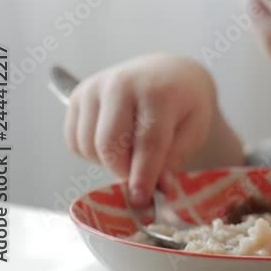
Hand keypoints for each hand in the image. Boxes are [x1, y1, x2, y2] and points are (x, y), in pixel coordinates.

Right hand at [63, 54, 218, 206]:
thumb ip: (176, 157)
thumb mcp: (195, 127)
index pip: (147, 141)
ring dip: (108, 162)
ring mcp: (95, 88)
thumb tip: (158, 187)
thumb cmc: (185, 102)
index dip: (143, 175)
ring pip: (88, 146)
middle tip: (139, 179)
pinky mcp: (78, 95)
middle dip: (122, 171)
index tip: (141, 199)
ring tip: (131, 152)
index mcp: (158, 90)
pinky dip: (92, 154)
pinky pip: (74, 141)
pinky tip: (114, 143)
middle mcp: (121, 84)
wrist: (169, 72)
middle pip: (109, 144)